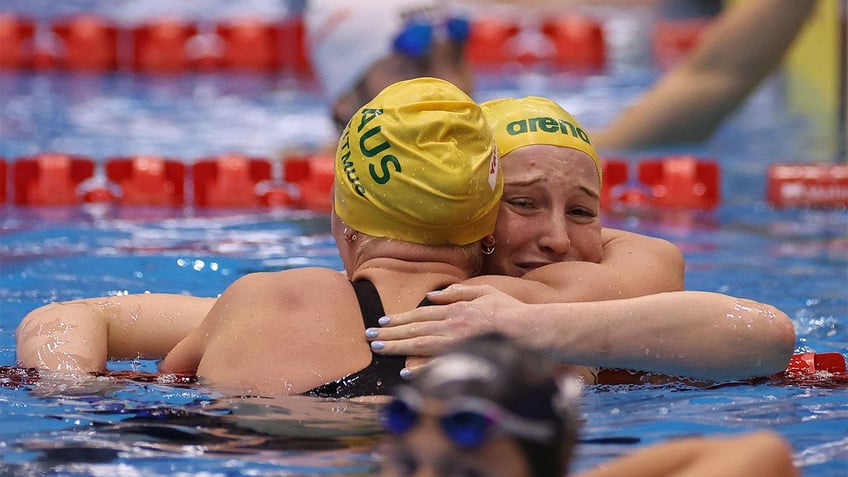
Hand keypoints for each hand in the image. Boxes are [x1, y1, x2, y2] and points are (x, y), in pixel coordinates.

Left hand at [365, 284, 524, 357]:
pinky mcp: (466, 357)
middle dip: (389, 333)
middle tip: (368, 337)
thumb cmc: (510, 310)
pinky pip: (440, 364)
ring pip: (420, 344)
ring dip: (397, 347)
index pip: (420, 314)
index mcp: (456, 309)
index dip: (399, 319)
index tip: (381, 323)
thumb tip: (432, 296)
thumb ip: (457, 292)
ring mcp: (458, 341)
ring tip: (378, 349)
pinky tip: (405, 372)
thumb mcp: (484, 291)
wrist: (531, 329)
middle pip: (415, 329)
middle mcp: (453, 324)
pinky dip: (421, 368)